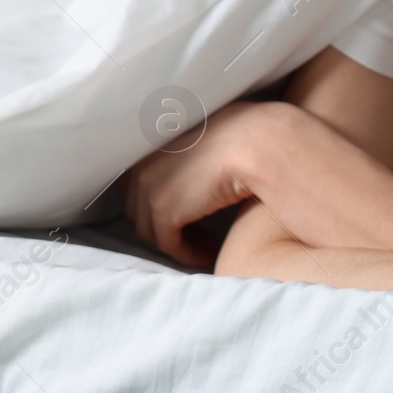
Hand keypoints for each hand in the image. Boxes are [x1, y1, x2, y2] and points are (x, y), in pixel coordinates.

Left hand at [121, 100, 277, 266]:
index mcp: (149, 143)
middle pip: (139, 209)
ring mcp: (148, 187)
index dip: (156, 202)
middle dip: (163, 225)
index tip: (183, 214)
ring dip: (176, 242)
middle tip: (196, 234)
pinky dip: (187, 254)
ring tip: (205, 246)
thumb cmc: (244, 138)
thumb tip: (196, 173)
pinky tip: (207, 254)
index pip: (137, 183)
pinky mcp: (164, 210)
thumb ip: (190, 153)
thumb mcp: (208, 138)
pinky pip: (168, 244)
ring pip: (150, 230)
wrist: (255, 143)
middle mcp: (141, 164)